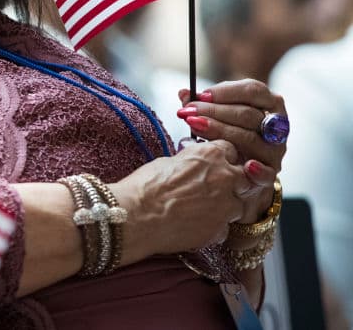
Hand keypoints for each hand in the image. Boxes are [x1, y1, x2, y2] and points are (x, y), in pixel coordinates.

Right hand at [111, 139, 250, 260]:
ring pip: (238, 206)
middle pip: (244, 178)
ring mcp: (226, 205)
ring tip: (199, 209)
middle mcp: (225, 178)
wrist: (136, 216)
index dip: (222, 158)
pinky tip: (194, 225)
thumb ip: (189, 162)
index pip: (231, 149)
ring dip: (224, 207)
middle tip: (212, 188)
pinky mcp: (220, 230)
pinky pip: (225, 228)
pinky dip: (213, 227)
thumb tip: (191, 165)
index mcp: (210, 155)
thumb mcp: (166, 162)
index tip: (215, 163)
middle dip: (233, 182)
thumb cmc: (145, 187)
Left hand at [176, 79, 285, 218]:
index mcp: (270, 102)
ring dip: (219, 131)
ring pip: (250, 138)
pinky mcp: (271, 172)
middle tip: (189, 111)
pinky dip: (256, 170)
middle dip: (214, 111)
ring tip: (194, 127)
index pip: (253, 91)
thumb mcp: (221, 110)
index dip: (225, 92)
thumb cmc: (232, 128)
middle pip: (247, 114)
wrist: (246, 162)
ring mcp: (275, 149)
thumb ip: (204, 102)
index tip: (201, 95)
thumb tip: (183, 93)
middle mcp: (277, 125)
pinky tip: (245, 165)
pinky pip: (267, 173)